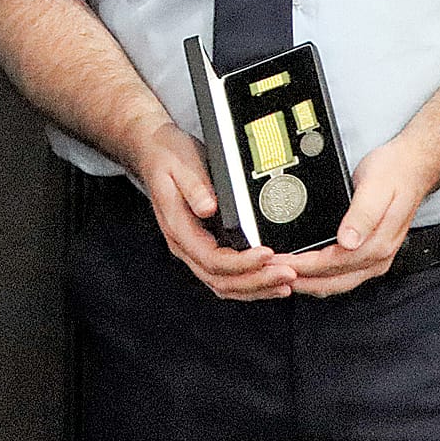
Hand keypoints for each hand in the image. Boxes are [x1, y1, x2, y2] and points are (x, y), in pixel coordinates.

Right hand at [129, 122, 296, 299]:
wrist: (153, 153)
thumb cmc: (167, 158)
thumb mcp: (180, 165)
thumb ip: (194, 187)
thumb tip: (209, 208)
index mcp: (178, 228)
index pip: (212, 259)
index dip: (242, 263)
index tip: (266, 254)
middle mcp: (185, 245)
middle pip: (221, 280)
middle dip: (257, 281)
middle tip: (286, 274)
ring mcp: (194, 249)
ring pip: (224, 284)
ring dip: (256, 287)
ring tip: (285, 283)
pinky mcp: (204, 246)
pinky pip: (226, 276)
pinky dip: (249, 282)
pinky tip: (269, 280)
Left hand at [286, 137, 432, 297]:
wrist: (412, 166)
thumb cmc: (394, 173)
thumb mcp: (377, 187)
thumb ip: (363, 215)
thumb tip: (348, 241)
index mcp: (378, 244)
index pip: (334, 265)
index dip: (305, 267)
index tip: (282, 263)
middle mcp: (378, 257)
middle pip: (333, 281)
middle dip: (300, 280)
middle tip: (271, 272)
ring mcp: (375, 258)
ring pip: (336, 282)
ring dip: (308, 281)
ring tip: (281, 273)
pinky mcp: (370, 253)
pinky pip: (341, 274)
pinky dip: (319, 276)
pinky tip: (304, 270)